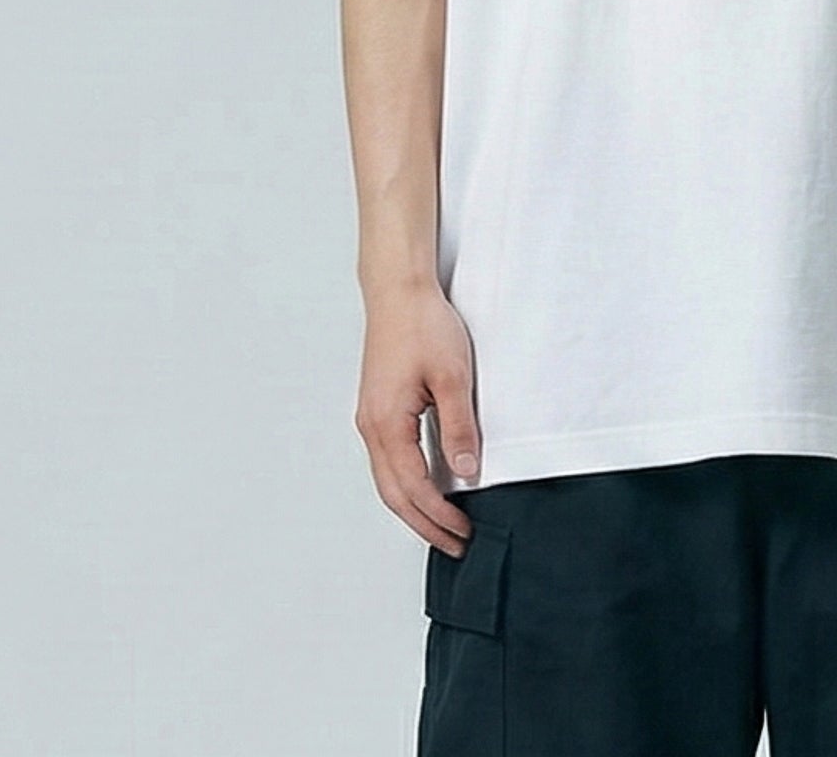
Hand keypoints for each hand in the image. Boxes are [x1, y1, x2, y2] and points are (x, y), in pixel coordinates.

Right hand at [354, 281, 480, 554]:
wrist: (398, 291)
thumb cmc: (422, 325)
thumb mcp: (453, 376)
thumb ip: (458, 427)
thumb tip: (465, 470)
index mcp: (386, 424)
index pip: (413, 488)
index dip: (439, 515)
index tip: (463, 533)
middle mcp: (372, 427)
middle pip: (394, 494)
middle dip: (424, 523)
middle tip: (455, 544)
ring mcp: (371, 419)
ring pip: (388, 480)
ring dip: (414, 506)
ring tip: (443, 524)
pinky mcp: (378, 408)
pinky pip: (390, 459)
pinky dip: (408, 482)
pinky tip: (428, 485)